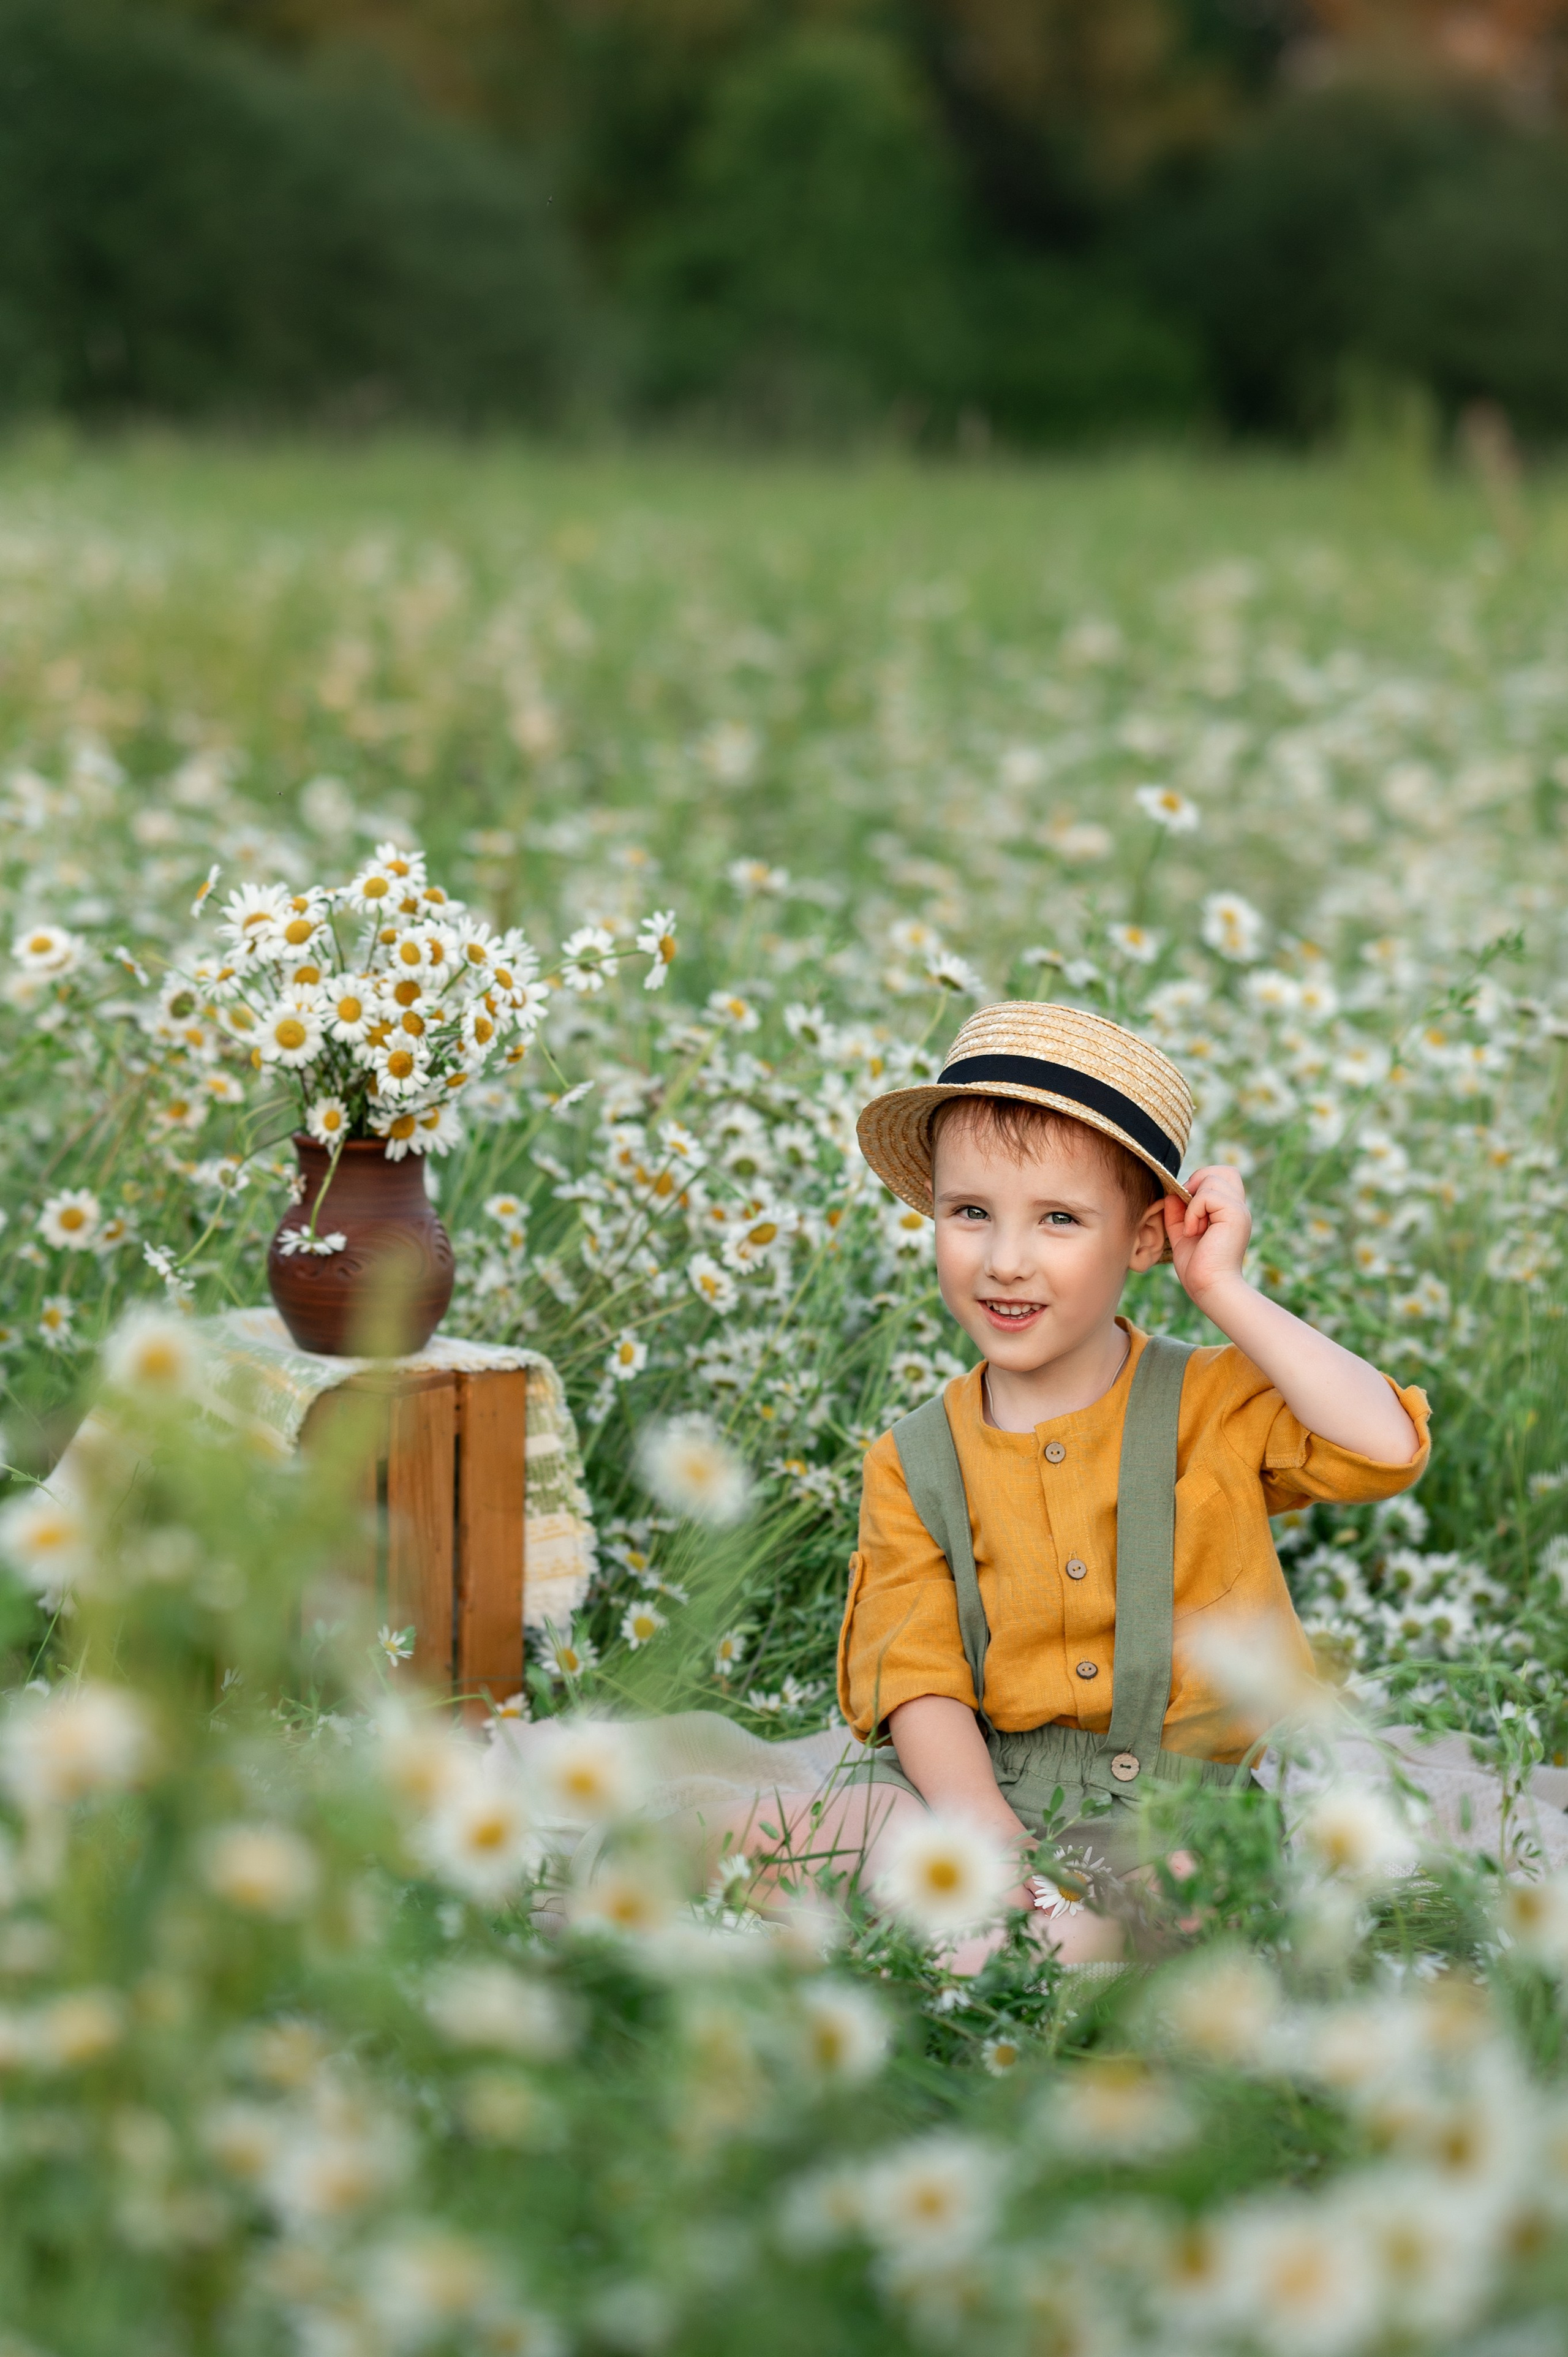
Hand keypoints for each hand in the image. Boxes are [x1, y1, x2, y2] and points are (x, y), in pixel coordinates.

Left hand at [1164, 1165, 1251, 1308]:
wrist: (1210, 1288)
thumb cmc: (1198, 1268)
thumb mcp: (1182, 1234)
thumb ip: (1177, 1212)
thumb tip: (1171, 1193)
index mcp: (1229, 1211)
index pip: (1221, 1176)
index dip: (1199, 1184)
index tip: (1187, 1210)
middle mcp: (1238, 1207)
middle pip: (1223, 1170)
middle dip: (1198, 1182)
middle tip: (1188, 1210)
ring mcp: (1239, 1210)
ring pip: (1213, 1178)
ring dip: (1193, 1201)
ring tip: (1192, 1227)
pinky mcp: (1235, 1214)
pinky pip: (1208, 1195)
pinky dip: (1193, 1211)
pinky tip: (1194, 1232)